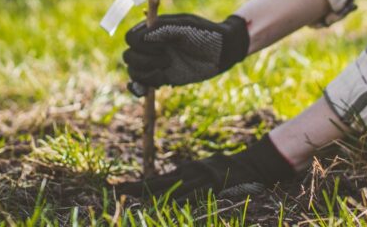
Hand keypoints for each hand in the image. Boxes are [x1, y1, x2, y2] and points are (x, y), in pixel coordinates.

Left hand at [117, 135, 296, 200]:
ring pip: (171, 187)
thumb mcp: (202, 170)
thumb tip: (168, 184)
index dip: (137, 184)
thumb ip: (187, 177)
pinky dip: (181, 198)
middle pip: (157, 182)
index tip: (117, 186)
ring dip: (152, 193)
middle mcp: (188, 172)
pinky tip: (168, 202)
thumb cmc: (225, 169)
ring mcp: (200, 178)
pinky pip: (194, 193)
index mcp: (184, 170)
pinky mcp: (212, 184)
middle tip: (116, 189)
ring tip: (133, 196)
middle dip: (136, 187)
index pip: (155, 179)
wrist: (250, 164)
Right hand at [123, 14, 249, 88]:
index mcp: (154, 30)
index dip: (140, 44)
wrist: (222, 50)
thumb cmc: (205, 33)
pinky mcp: (163, 77)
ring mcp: (156, 62)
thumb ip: (162, 28)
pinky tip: (141, 90)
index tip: (162, 45)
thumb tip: (139, 37)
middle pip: (129, 56)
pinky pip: (142, 84)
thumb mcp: (185, 25)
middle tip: (167, 59)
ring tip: (166, 70)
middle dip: (144, 60)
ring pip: (134, 71)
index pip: (131, 38)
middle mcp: (152, 46)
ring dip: (146, 73)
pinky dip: (138, 88)